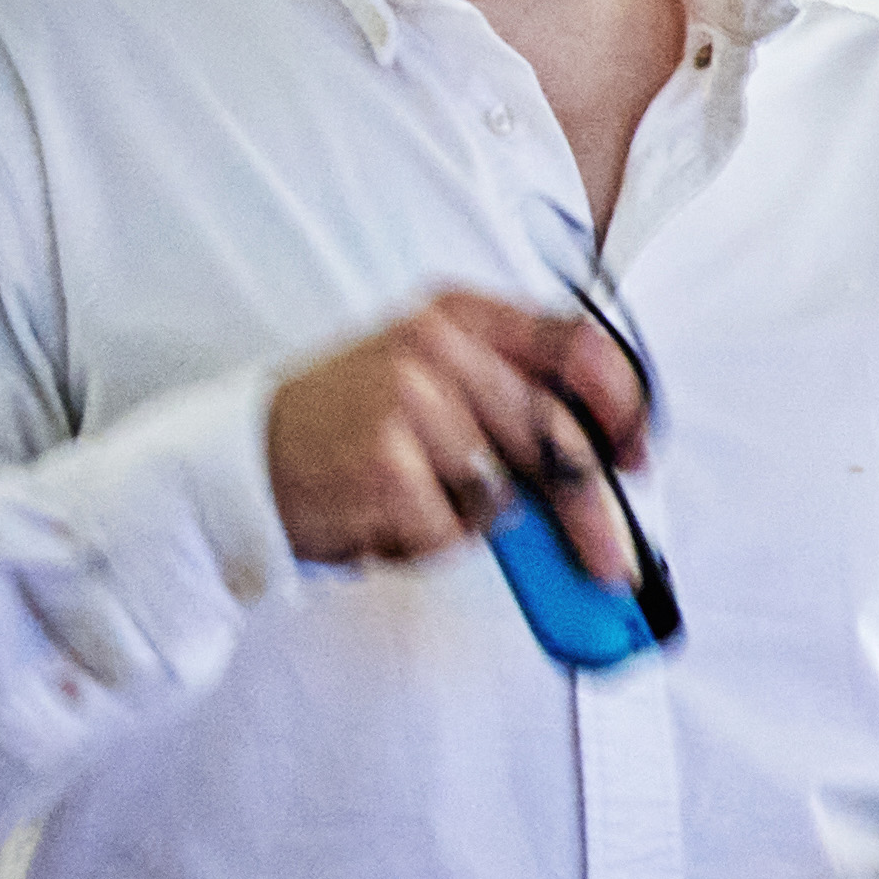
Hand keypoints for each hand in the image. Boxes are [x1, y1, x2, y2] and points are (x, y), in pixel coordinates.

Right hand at [265, 291, 652, 572]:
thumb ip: (512, 395)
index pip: (580, 346)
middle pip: (558, 437)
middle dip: (593, 513)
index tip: (638, 458)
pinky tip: (387, 522)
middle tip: (612, 562)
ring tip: (424, 510)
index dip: (626, 409)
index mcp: (458, 316)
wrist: (241, 462)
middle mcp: (436, 348)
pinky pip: (455, 531)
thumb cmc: (348, 426)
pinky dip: (433, 545)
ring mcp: (409, 404)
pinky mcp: (387, 465)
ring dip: (478, 526)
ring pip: (506, 494)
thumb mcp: (429, 377)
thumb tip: (614, 462)